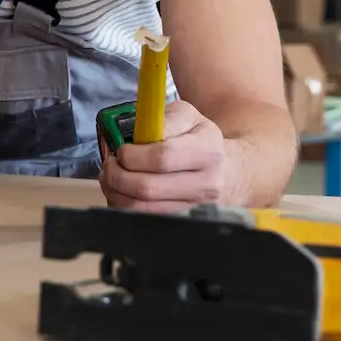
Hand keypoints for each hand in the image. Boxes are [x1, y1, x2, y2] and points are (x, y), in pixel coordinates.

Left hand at [100, 101, 238, 213]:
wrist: (229, 173)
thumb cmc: (199, 140)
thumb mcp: (187, 116)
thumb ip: (163, 119)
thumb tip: (139, 135)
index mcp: (207, 151)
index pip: (162, 158)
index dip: (132, 155)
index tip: (122, 150)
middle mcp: (206, 184)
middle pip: (147, 188)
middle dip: (117, 175)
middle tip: (110, 164)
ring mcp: (196, 209)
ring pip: (141, 209)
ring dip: (115, 192)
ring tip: (111, 177)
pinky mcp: (184, 224)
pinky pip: (143, 221)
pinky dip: (123, 207)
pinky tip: (122, 192)